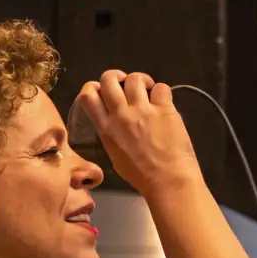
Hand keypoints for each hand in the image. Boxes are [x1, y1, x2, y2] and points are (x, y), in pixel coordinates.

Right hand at [73, 71, 201, 196]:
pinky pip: (161, 87)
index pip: (88, 95)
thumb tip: (116, 121)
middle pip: (109, 79)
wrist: (168, 180)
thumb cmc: (141, 175)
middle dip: (116, 77)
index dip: (93, 87)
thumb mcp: (115, 155)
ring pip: (134, 78)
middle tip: (125, 84)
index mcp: (106, 128)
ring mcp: (143, 110)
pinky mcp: (164, 109)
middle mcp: (121, 115)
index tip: (103, 91)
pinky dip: (161, 91)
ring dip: (140, 80)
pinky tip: (163, 102)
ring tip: (147, 89)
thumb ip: (112, 134)